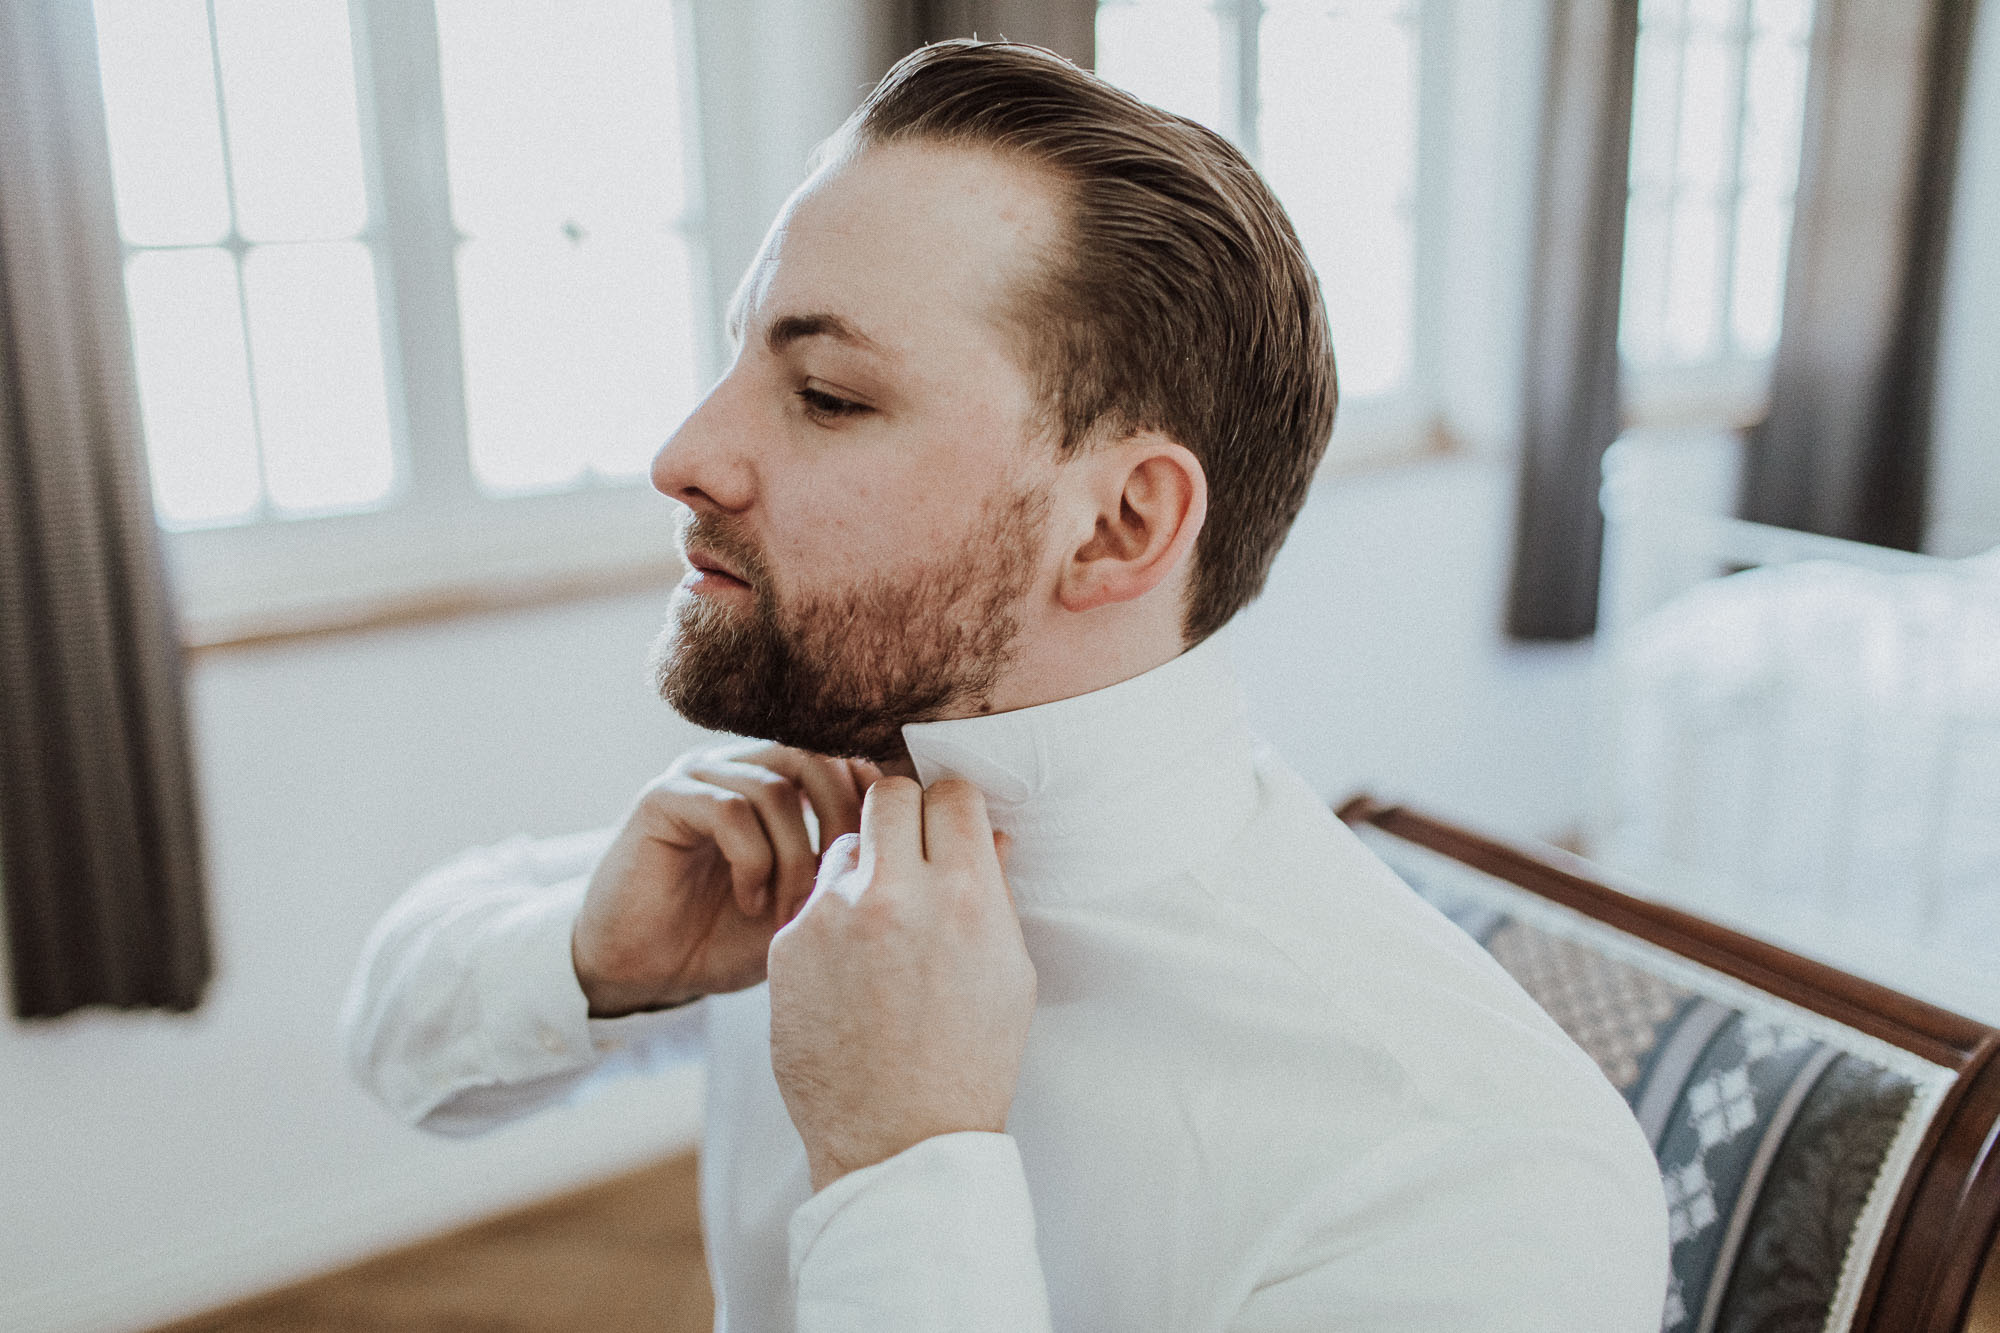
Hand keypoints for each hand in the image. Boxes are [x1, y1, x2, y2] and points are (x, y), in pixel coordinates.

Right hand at [572, 742, 876, 1016]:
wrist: (641, 969)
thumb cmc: (725, 940)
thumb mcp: (805, 906)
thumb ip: (847, 870)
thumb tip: (913, 853)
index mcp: (778, 781)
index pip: (845, 759)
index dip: (873, 804)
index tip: (891, 860)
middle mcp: (740, 767)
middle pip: (818, 757)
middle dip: (842, 825)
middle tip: (845, 887)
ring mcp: (699, 777)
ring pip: (775, 788)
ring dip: (796, 856)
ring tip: (792, 910)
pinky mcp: (662, 799)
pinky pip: (728, 810)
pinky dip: (752, 861)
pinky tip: (752, 902)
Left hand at [768, 777, 1036, 1191]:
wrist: (899, 1141)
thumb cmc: (968, 1061)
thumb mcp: (1008, 973)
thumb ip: (992, 892)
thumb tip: (985, 832)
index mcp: (964, 896)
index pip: (951, 792)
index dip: (952, 808)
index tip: (949, 828)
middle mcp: (894, 894)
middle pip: (888, 793)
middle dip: (903, 815)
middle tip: (910, 851)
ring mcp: (833, 917)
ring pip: (844, 843)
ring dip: (864, 866)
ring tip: (879, 924)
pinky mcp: (788, 946)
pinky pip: (813, 900)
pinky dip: (831, 919)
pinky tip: (848, 968)